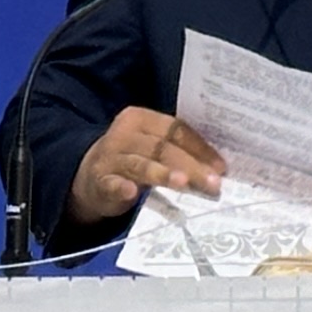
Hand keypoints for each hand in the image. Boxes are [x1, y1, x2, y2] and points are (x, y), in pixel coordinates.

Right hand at [65, 107, 222, 232]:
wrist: (90, 176)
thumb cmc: (133, 159)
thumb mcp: (151, 148)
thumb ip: (177, 152)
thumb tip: (217, 168)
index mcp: (141, 119)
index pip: (175, 129)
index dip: (200, 148)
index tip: (221, 167)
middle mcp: (125, 133)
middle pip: (162, 147)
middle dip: (190, 165)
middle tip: (212, 183)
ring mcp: (110, 157)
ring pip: (140, 164)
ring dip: (163, 173)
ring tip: (183, 183)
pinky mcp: (99, 180)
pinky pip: (112, 183)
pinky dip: (121, 187)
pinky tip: (131, 192)